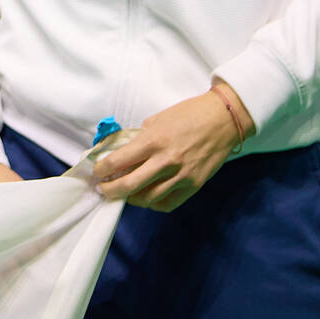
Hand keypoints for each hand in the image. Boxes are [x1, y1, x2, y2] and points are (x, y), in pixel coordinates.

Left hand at [93, 82, 247, 210]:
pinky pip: (168, 203)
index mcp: (153, 141)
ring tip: (124, 194)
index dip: (102, 170)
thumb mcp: (157, 119)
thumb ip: (140, 138)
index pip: (119, 161)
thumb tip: (123, 152)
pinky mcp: (194, 185)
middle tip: (103, 189)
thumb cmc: (188, 114)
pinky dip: (154, 204)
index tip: (96, 173)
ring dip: (132, 199)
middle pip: (130, 186)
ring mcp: (181, 176)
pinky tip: (147, 197)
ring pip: (148, 199)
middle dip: (111, 190)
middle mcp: (166, 161)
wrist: (223, 120)